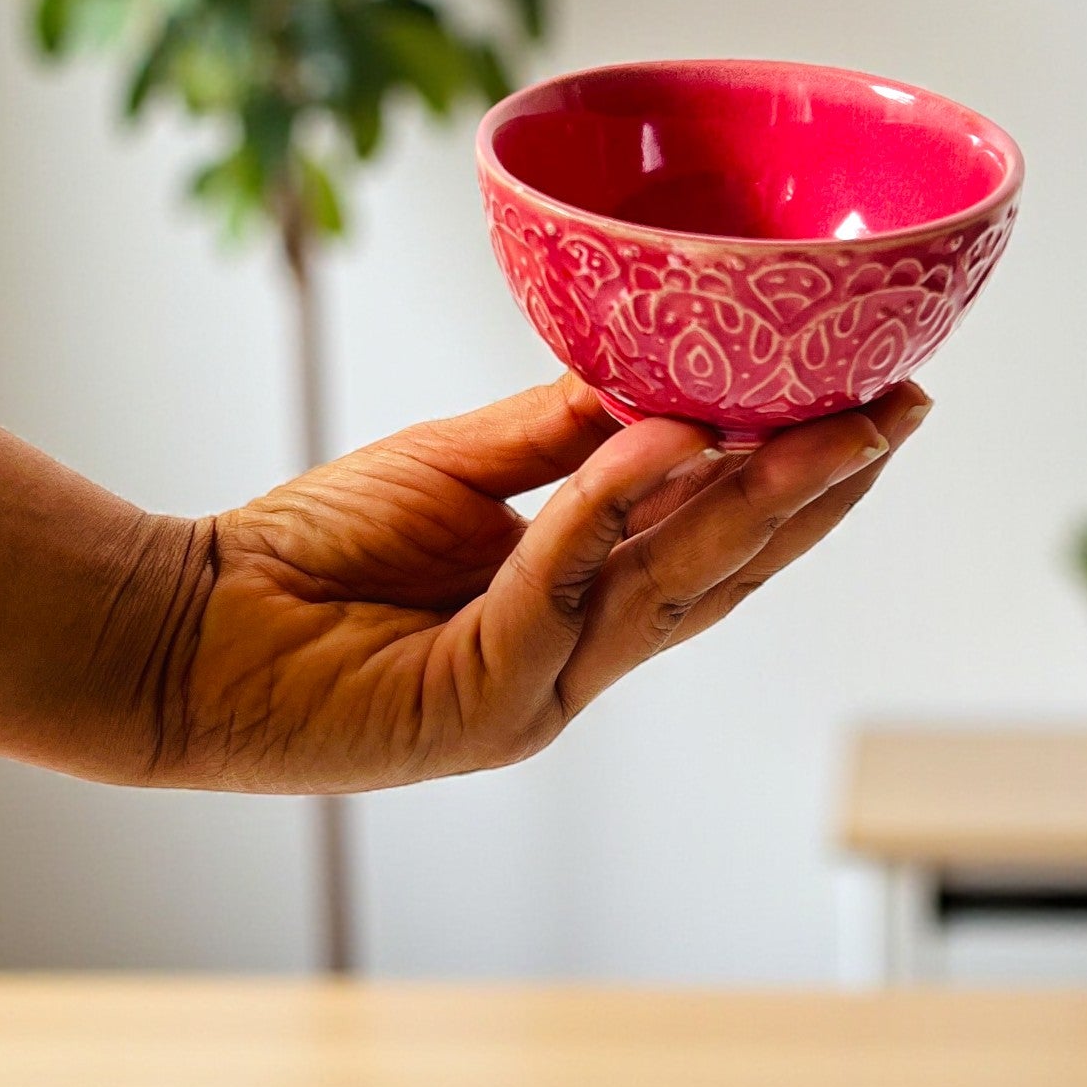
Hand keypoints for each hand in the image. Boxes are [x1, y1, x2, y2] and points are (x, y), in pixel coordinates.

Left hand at [156, 376, 930, 792]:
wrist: (186, 631)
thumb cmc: (312, 554)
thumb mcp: (460, 467)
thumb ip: (562, 435)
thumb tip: (664, 384)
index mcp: (580, 606)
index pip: (714, 546)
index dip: (798, 484)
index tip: (872, 406)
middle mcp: (579, 655)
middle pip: (726, 572)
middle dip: (819, 492)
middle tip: (899, 411)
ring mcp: (540, 689)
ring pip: (674, 588)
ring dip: (762, 501)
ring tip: (839, 426)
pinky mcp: (482, 701)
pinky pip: (562, 587)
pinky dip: (614, 508)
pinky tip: (674, 439)